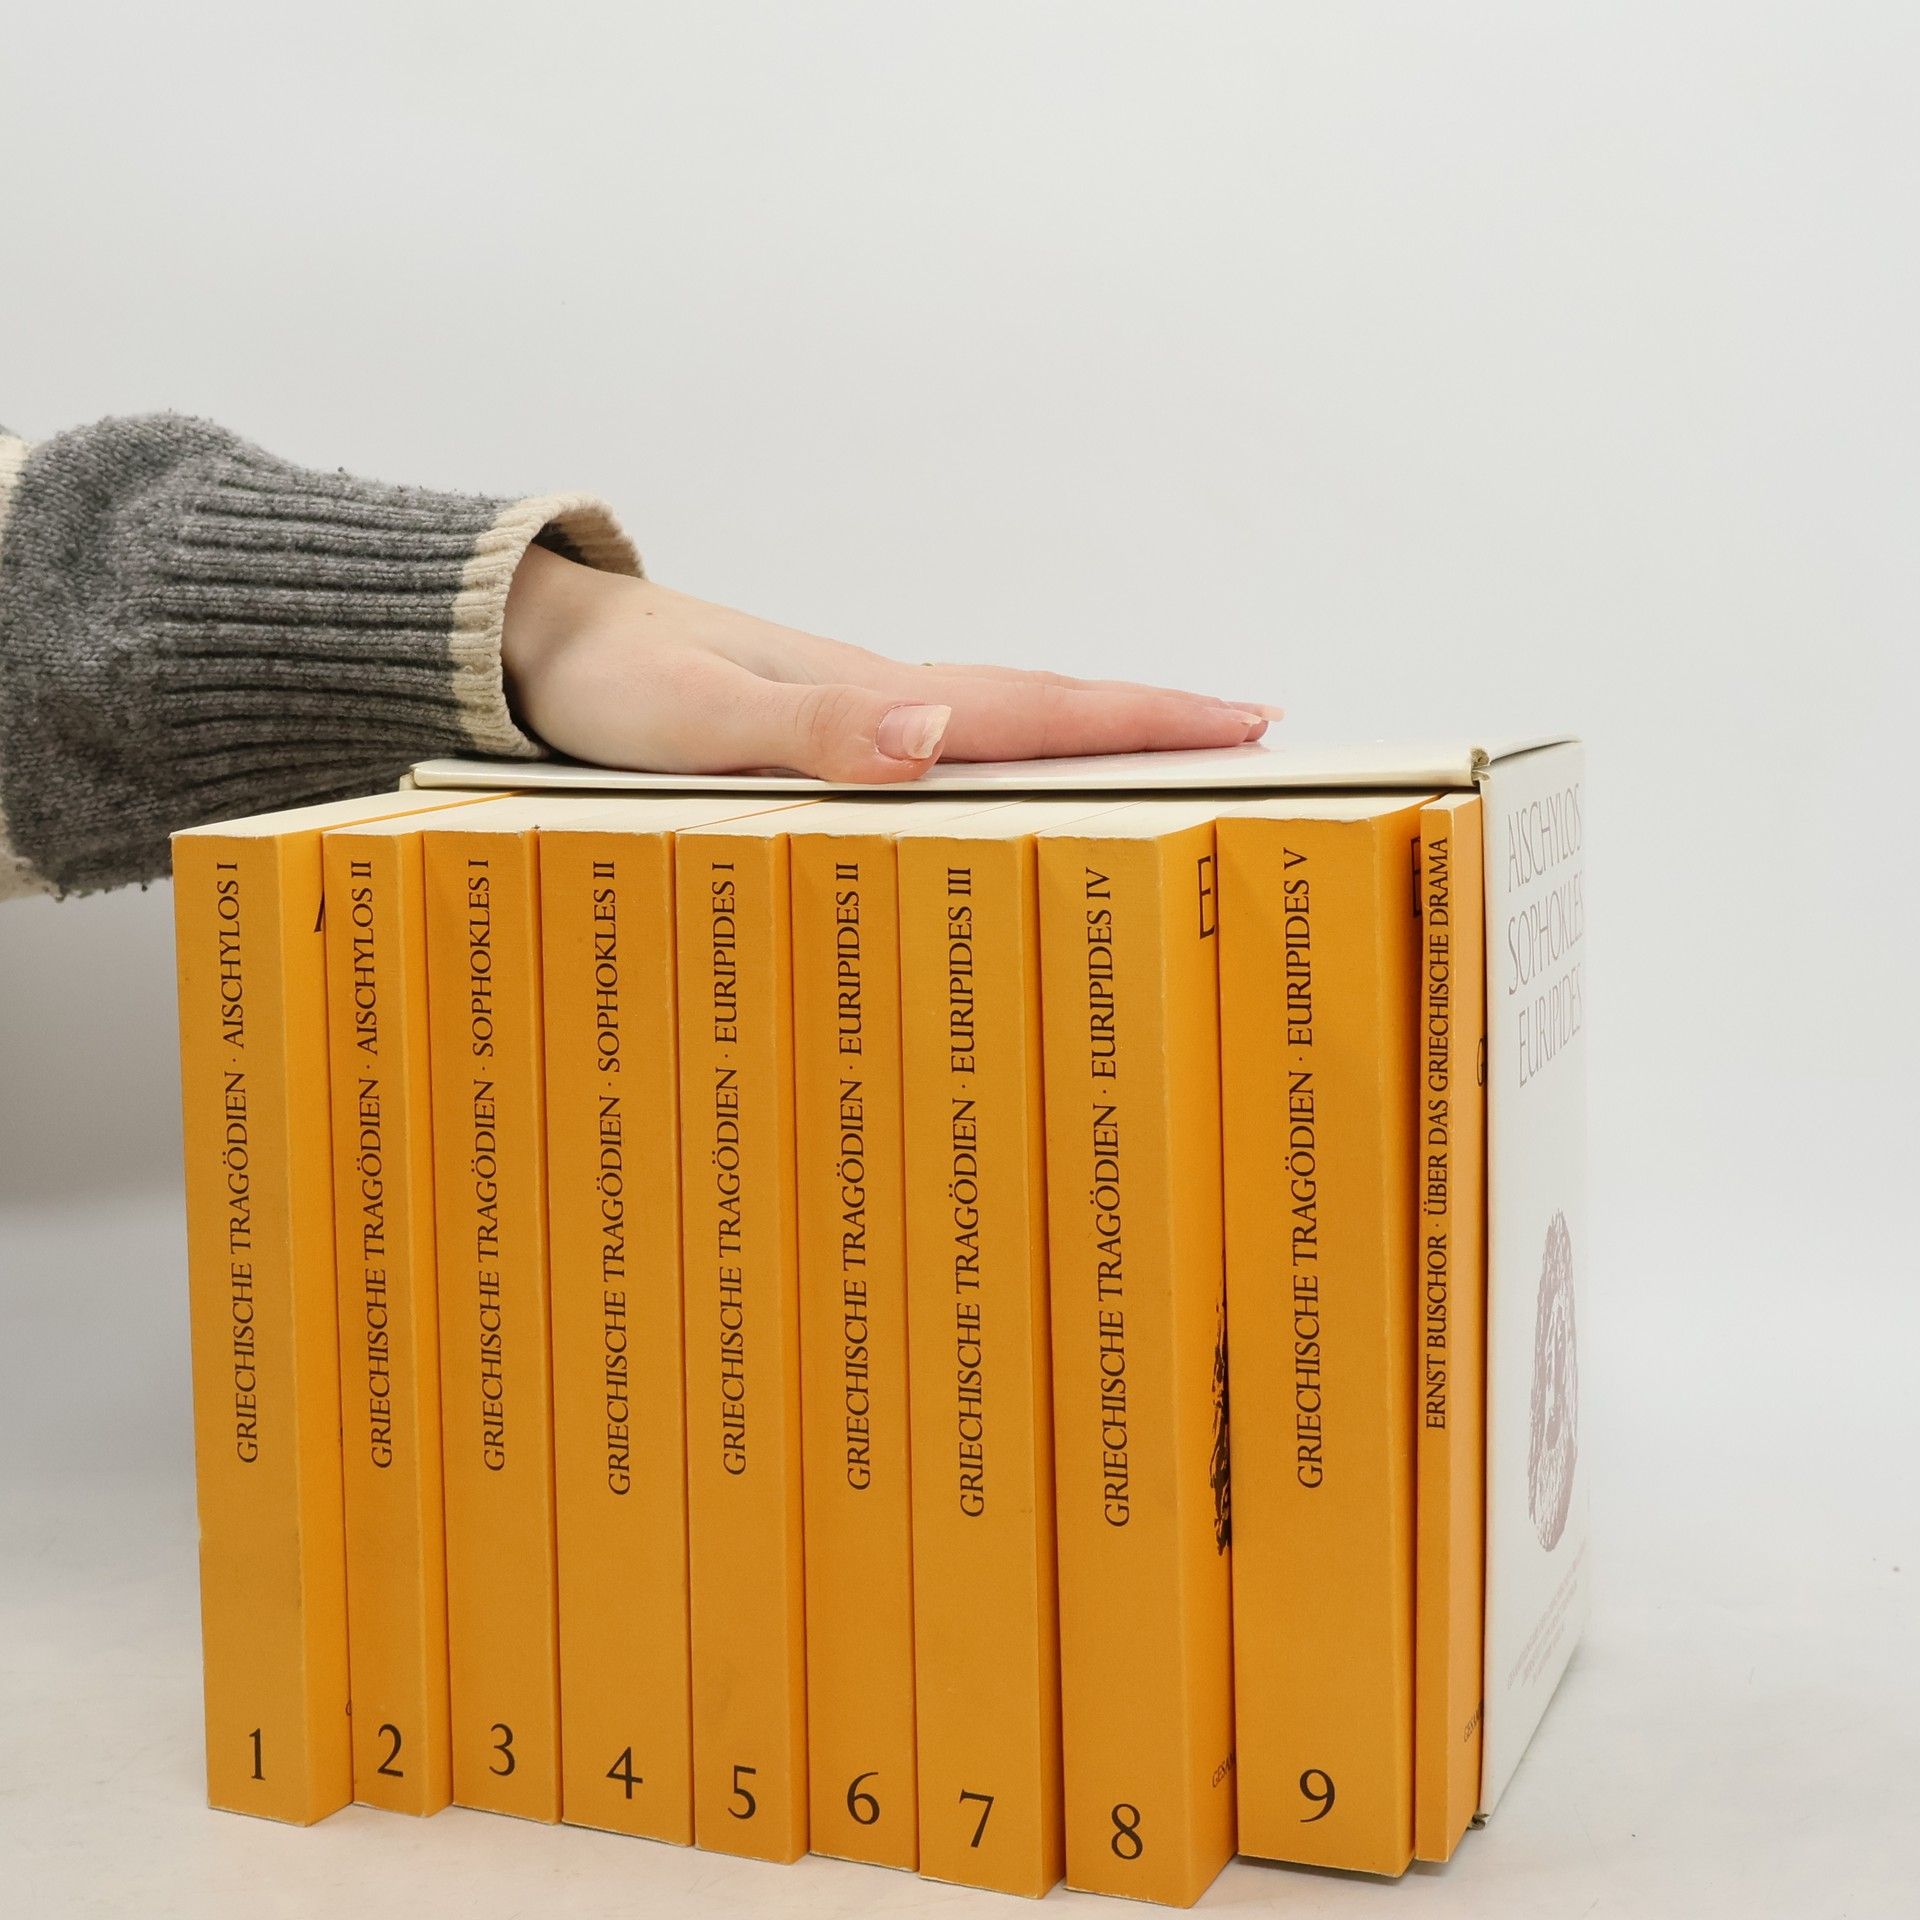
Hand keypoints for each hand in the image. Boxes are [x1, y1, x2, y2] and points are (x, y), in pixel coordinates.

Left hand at [501, 545, 1279, 781]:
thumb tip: (940, 733)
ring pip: (1003, 726)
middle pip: (1044, 710)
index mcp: (875, 698)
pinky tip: (1021, 781)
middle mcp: (884, 700)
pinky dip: (1016, 758)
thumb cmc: (609, 688)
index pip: (1036, 708)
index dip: (1146, 718)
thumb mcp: (699, 720)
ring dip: (1095, 739)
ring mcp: (860, 711)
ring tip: (1176, 765)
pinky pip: (949, 746)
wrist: (542, 642)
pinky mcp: (827, 730)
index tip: (1253, 721)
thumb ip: (814, 730)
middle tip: (1261, 740)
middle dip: (1153, 725)